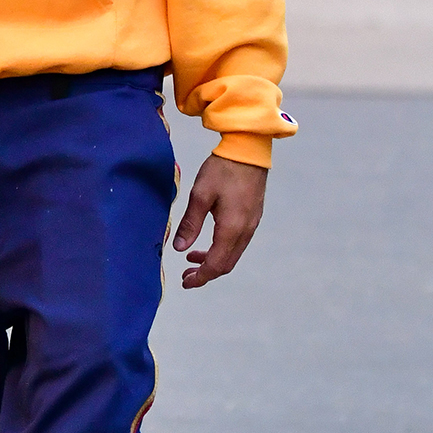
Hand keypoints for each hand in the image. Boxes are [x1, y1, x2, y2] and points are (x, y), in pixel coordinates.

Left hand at [171, 152, 266, 288]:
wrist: (248, 150)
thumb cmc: (223, 169)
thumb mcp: (200, 195)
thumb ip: (190, 223)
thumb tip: (179, 249)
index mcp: (232, 228)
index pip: (217, 264)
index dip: (201, 277)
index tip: (186, 282)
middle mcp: (246, 231)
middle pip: (227, 264)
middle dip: (206, 273)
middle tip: (186, 275)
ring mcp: (252, 224)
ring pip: (233, 254)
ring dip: (213, 261)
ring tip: (192, 259)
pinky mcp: (253, 217)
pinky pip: (238, 243)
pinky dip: (222, 249)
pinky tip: (208, 242)